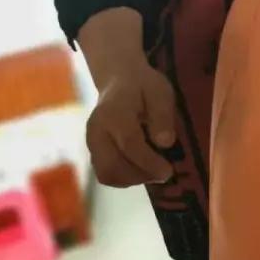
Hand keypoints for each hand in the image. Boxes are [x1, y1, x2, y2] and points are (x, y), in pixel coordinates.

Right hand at [85, 58, 176, 187]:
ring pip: (106, 174)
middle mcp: (97, 130)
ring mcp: (91, 142)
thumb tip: (166, 143)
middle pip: (111, 166)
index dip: (148, 162)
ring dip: (133, 179)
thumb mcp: (161, 91)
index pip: (129, 144)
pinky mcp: (92, 151)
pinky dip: (125, 177)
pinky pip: (105, 173)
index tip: (168, 171)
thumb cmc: (144, 85)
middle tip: (164, 173)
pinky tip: (142, 168)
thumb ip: (162, 115)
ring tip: (155, 171)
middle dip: (140, 175)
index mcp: (114, 112)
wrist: (119, 80)